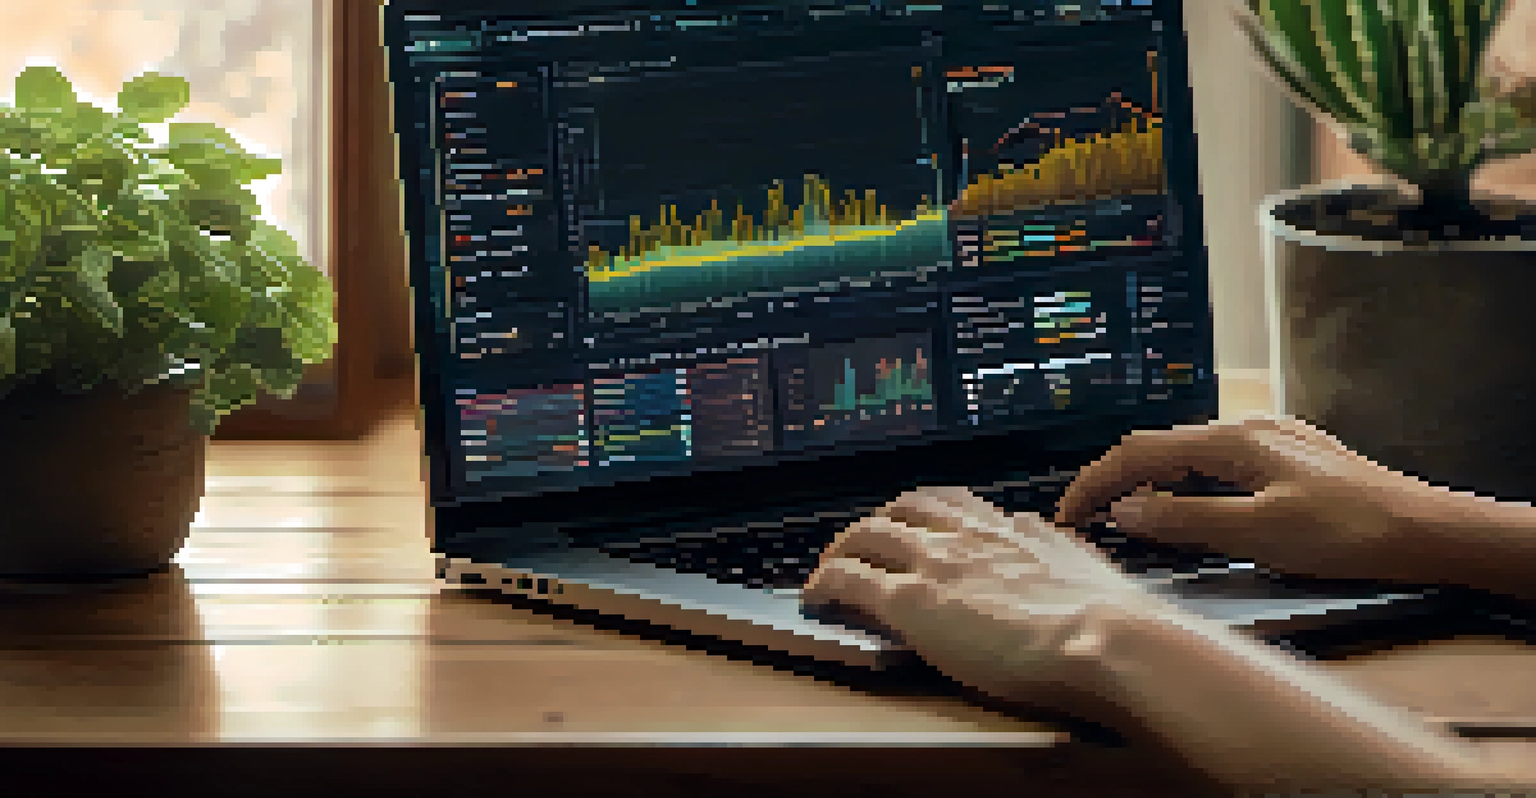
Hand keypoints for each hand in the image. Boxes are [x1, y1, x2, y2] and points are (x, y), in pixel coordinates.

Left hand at [801, 486, 1170, 713]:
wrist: (1110, 639)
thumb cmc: (1117, 624)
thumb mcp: (1091, 571)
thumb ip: (1064, 554)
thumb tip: (1053, 544)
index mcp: (1017, 531)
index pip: (961, 506)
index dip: (933, 513)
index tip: (924, 524)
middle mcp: (972, 536)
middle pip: (908, 508)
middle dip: (883, 520)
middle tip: (868, 540)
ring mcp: (937, 562)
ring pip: (869, 533)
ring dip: (845, 546)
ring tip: (832, 566)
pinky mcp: (910, 599)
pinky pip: (847, 579)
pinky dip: (822, 583)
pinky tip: (813, 596)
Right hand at [1055, 414, 1446, 582]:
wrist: (1426, 531)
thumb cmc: (1346, 533)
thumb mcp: (1256, 533)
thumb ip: (1184, 519)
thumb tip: (1126, 509)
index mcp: (1232, 439)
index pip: (1140, 452)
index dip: (1096, 482)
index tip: (1067, 515)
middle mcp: (1246, 427)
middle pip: (1159, 445)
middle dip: (1114, 478)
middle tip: (1084, 517)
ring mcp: (1270, 439)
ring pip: (1188, 454)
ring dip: (1148, 481)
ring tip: (1123, 514)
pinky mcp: (1289, 458)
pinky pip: (1216, 463)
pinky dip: (1182, 482)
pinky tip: (1185, 504)